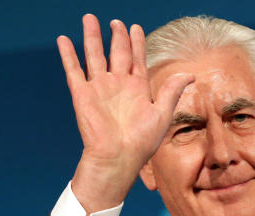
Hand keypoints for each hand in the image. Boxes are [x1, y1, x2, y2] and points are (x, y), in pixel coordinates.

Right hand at [56, 14, 193, 213]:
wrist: (118, 157)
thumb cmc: (142, 141)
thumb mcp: (162, 113)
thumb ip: (172, 90)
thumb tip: (190, 74)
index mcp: (136, 88)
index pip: (136, 58)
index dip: (136, 42)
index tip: (135, 26)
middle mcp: (117, 84)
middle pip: (116, 53)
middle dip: (116, 36)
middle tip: (115, 21)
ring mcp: (99, 88)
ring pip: (94, 55)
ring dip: (91, 37)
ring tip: (89, 18)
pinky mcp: (82, 94)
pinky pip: (74, 70)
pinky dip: (68, 54)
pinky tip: (64, 39)